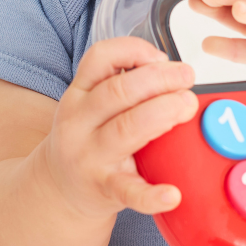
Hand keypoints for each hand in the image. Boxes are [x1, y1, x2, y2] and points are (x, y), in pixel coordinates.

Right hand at [39, 36, 196, 219]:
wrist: (59, 189)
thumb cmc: (87, 140)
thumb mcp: (91, 106)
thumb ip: (122, 86)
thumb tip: (173, 73)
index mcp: (78, 95)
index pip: (99, 59)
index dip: (134, 50)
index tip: (162, 57)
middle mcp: (79, 123)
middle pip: (118, 92)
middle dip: (159, 79)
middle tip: (187, 78)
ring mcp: (90, 157)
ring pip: (125, 129)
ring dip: (162, 113)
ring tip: (187, 107)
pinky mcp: (104, 189)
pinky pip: (128, 191)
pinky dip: (151, 194)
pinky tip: (172, 194)